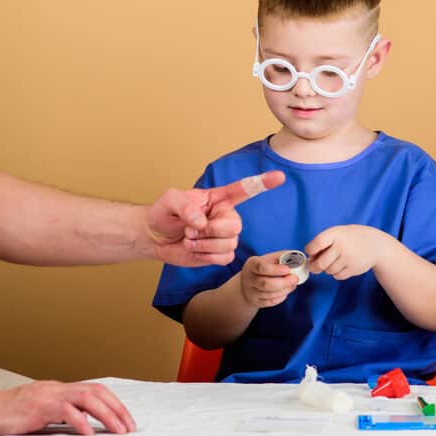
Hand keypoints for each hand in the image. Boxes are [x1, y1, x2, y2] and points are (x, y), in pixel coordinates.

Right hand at [0, 380, 136, 435]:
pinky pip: (66, 412)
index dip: (113, 403)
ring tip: (118, 431)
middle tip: (129, 427)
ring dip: (107, 415)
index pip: (93, 389)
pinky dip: (82, 422)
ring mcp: (47, 395)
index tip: (125, 419)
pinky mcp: (38, 407)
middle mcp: (55, 388)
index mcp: (57, 389)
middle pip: (96, 391)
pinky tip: (90, 434)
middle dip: (117, 408)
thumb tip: (80, 426)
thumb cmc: (4, 416)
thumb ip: (57, 415)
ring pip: (87, 398)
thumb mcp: (37, 413)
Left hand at [145, 171, 284, 265]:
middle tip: (190, 230)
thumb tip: (202, 221)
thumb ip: (185, 206)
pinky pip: (224, 258)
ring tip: (189, 238)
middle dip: (211, 231)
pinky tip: (195, 250)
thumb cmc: (164, 213)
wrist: (156, 237)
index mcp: (218, 198)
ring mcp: (224, 236)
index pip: (244, 189)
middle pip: (235, 225)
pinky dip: (205, 256)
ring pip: (229, 244)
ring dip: (203, 244)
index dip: (263, 183)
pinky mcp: (220, 253)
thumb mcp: (170, 201)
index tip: (280, 177)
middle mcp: (225, 216)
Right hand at [238, 251, 299, 307]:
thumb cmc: (260, 269)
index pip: (261, 267)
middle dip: (284, 282)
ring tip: (293, 284)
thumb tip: (296, 257)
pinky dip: (280, 297)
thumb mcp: (266, 259)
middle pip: (266, 283)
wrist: (246, 285)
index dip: (275, 269)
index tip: (288, 269)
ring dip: (285, 290)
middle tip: (295, 279)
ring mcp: (251, 292)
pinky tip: (286, 291)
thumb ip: (280, 257)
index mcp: (251, 264)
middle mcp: (249, 279)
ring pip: (269, 294)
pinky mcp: (256, 302)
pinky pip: (270, 302)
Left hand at [305, 224, 388, 279]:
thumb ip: (323, 243)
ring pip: (329, 271)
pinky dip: (336, 273)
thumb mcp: (338, 233)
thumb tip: (310, 259)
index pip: (316, 244)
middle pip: (320, 263)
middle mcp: (342, 246)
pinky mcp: (354, 269)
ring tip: (334, 261)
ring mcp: (349, 258)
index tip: (310, 252)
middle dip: (314, 266)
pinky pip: (338, 276)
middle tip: (314, 266)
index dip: (310, 250)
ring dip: (327, 269)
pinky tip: (342, 265)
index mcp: (335, 234)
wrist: (376, 244)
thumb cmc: (351, 238)